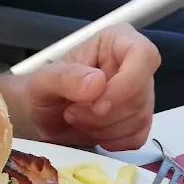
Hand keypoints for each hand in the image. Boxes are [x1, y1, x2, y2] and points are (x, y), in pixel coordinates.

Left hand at [20, 24, 159, 150]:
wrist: (41, 116)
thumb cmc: (42, 90)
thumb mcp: (42, 81)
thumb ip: (65, 78)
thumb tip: (97, 83)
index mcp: (115, 41)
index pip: (143, 55)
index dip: (125, 84)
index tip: (97, 105)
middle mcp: (133, 64)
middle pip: (140, 93)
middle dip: (103, 114)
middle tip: (72, 113)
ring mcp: (139, 93)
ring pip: (140, 118)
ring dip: (104, 129)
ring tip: (78, 120)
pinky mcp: (137, 120)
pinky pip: (137, 136)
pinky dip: (112, 141)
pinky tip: (93, 132)